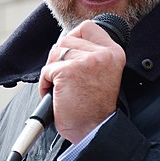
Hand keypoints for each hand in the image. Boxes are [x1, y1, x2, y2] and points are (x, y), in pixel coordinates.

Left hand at [39, 19, 126, 143]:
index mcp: (113, 53)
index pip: (87, 28)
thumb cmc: (94, 108)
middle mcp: (103, 54)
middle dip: (59, 59)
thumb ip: (89, 55)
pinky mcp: (69, 71)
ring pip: (55, 53)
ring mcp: (86, 61)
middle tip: (65, 80)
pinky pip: (47, 70)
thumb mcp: (100, 73)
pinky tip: (56, 96)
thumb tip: (64, 42)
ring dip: (51, 72)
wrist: (94, 132)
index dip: (73, 38)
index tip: (71, 56)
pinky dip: (45, 84)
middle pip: (66, 40)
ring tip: (62, 89)